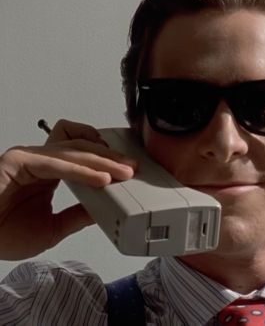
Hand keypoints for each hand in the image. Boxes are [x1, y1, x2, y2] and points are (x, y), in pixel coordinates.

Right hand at [0, 119, 137, 259]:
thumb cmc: (1, 234)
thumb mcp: (51, 229)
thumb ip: (76, 216)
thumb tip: (103, 210)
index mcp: (48, 173)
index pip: (83, 157)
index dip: (107, 161)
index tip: (129, 171)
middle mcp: (40, 161)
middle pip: (83, 149)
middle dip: (111, 158)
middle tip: (133, 167)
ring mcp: (28, 157)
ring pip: (73, 152)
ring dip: (102, 162)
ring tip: (124, 172)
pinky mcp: (18, 160)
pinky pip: (56, 163)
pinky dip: (82, 171)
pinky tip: (101, 179)